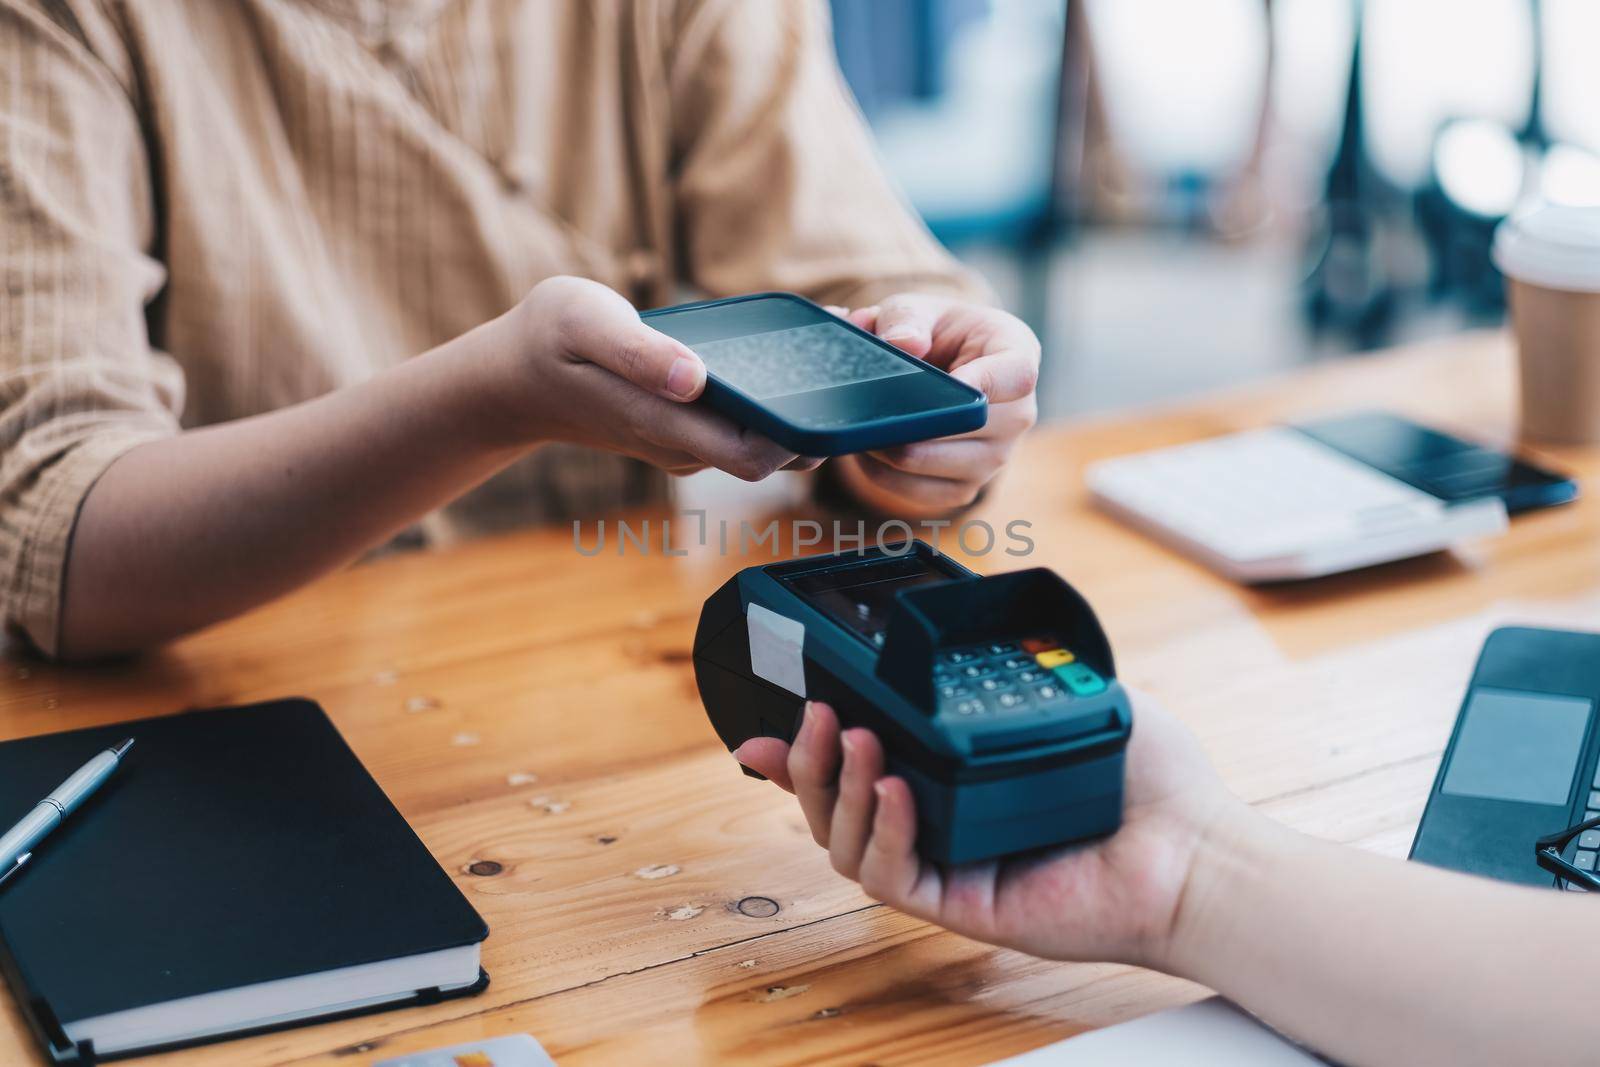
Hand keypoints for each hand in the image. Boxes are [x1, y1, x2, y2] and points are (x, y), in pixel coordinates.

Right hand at [486, 276, 816, 479]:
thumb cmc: (547, 341)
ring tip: (845, 344)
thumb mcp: (581, 323)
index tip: (841, 389)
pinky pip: (749, 423)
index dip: (804, 432)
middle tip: (864, 356)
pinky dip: (781, 396)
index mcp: (664, 425)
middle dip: (824, 415)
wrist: (513, 378)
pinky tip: (804, 350)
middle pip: (777, 453)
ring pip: (767, 439)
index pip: (756, 455)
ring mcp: (689, 442)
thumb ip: (638, 352)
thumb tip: (694, 378)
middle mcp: (685, 446)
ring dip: (808, 405)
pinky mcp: (690, 427)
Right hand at [733, 694, 1244, 969]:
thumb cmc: (1146, 776)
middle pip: (835, 805)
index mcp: (953, 781)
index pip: (861, 767)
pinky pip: (892, 877)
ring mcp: (948, 868)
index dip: (809, 749)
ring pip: (846, 843)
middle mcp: (940, 826)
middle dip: (806, 762)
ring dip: (834, 791)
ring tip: (855, 739)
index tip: (781, 715)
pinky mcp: (963, 905)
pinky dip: (881, 832)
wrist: (1196, 847)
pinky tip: (893, 790)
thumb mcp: (1067, 692)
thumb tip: (966, 619)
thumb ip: (1011, 663)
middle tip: (815, 716)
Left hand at [827, 295, 1039, 513]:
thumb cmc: (936, 334)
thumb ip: (905, 317)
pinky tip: (870, 447)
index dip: (984, 381)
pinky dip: (881, 472)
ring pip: (925, 461)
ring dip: (883, 444)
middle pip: (961, 427)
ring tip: (864, 420)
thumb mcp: (919, 309)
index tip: (950, 378)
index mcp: (1018, 357)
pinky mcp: (966, 488)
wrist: (942, 372)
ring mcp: (996, 458)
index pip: (1017, 376)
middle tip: (866, 398)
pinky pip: (914, 491)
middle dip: (905, 412)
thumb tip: (903, 344)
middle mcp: (1018, 414)